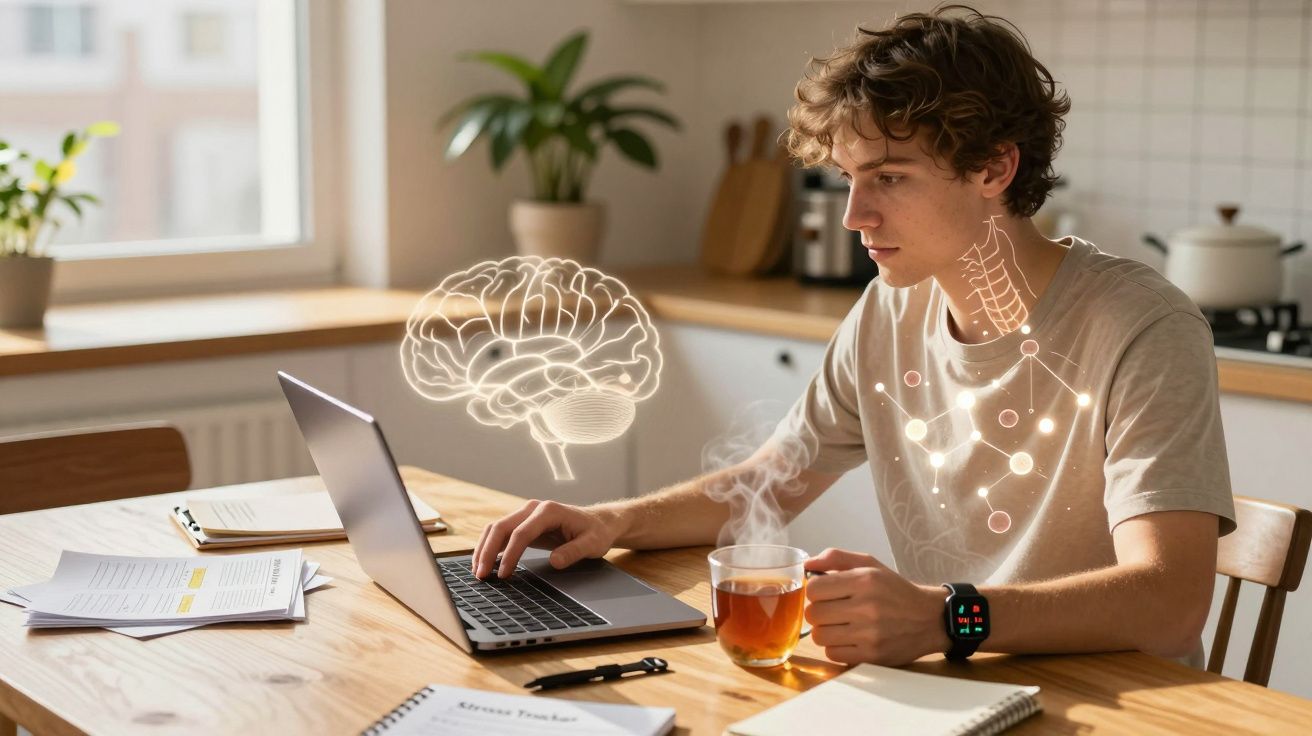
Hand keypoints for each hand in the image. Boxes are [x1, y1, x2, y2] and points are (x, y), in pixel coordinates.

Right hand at [471, 500, 624, 578]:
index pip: (521, 533)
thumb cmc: (596, 532)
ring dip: (484, 549)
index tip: (504, 574)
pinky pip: (501, 534)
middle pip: (501, 527)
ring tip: (478, 572)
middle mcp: (533, 509)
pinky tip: (485, 564)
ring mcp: (526, 515)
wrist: (599, 522)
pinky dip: (490, 548)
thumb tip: (555, 562)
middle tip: (481, 575)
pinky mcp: (523, 523)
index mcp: (548, 511)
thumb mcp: (592, 544)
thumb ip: (574, 552)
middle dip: (487, 551)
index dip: (510, 554)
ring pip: (496, 529)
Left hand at [803, 548, 949, 665]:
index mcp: (865, 580)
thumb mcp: (870, 565)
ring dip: (825, 631)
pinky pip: (833, 654)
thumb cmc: (895, 590)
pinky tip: (849, 639)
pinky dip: (836, 648)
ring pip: (819, 636)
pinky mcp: (872, 655)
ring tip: (840, 626)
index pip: (814, 588)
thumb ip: (836, 558)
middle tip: (833, 610)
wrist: (930, 619)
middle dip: (819, 611)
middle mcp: (867, 606)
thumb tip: (806, 565)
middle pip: (813, 613)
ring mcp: (870, 633)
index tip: (826, 593)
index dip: (816, 591)